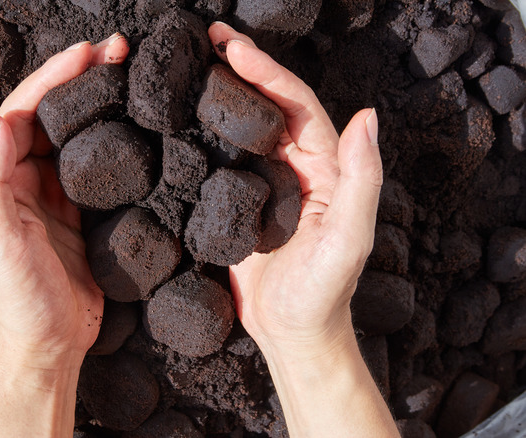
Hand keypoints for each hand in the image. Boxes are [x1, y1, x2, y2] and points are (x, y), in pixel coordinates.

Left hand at [0, 35, 127, 366]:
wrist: (51, 347)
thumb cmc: (19, 302)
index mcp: (0, 180)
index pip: (23, 112)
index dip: (51, 78)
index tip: (86, 53)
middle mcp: (25, 179)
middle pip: (52, 114)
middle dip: (81, 77)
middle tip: (120, 50)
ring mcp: (57, 195)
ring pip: (76, 135)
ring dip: (100, 102)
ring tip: (133, 74)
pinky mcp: (84, 213)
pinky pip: (98, 166)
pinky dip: (116, 141)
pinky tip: (138, 125)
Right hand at [208, 23, 382, 355]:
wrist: (291, 333)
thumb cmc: (323, 293)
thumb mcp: (350, 238)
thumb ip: (362, 179)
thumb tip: (367, 116)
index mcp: (324, 167)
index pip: (296, 105)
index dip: (267, 71)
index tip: (233, 46)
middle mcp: (296, 168)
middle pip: (268, 105)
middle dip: (241, 67)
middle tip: (207, 37)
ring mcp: (265, 184)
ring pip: (243, 127)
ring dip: (221, 93)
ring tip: (190, 63)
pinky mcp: (238, 204)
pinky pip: (220, 160)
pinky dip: (202, 133)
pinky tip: (180, 118)